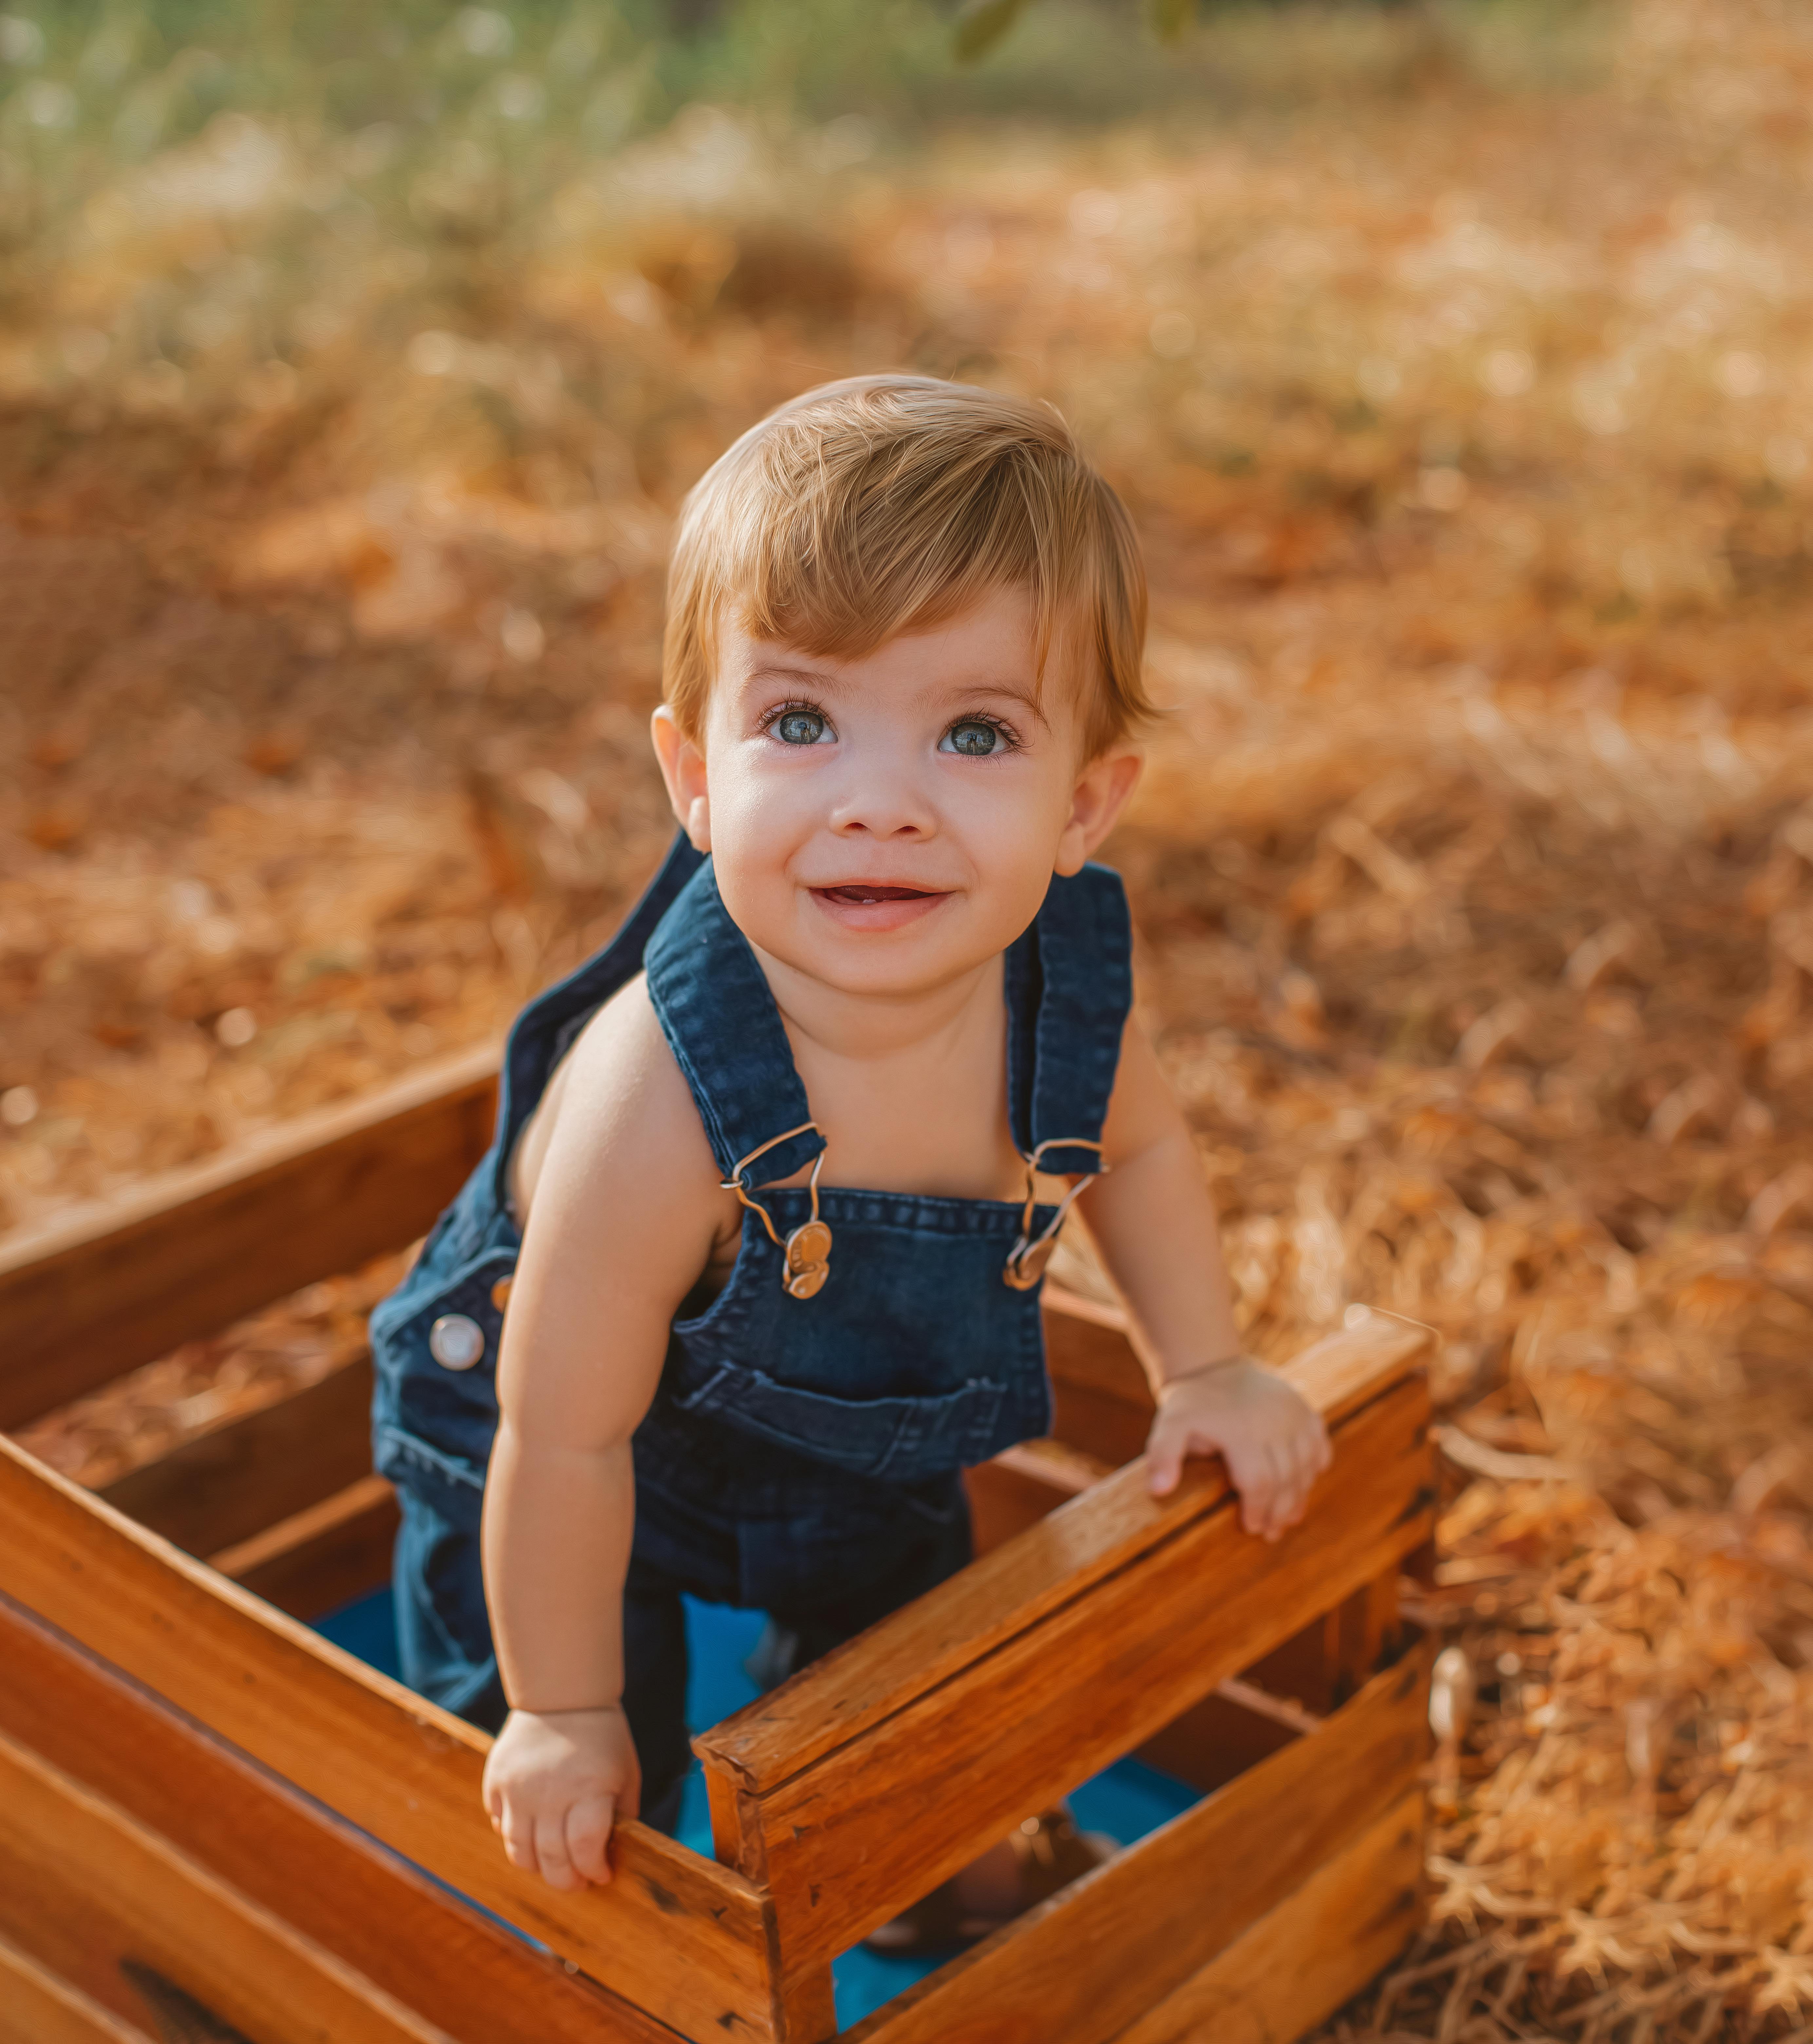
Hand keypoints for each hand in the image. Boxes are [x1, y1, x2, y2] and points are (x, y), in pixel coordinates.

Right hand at [483, 1704, 639, 1889]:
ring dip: (538, 1866)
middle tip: (577, 1882)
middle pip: (551, 1859)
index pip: (586, 1848)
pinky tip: (533, 1831)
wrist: (563, 1694)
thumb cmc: (603, 1737)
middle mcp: (551, 1792)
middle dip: (567, 1881)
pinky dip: (515, 1836)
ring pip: (519, 1851)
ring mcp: (519, 1788)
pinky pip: (500, 1825)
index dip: (594, 1869)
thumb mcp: (626, 1774)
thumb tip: (611, 1854)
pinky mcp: (497, 1780)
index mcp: (589, 1789)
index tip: (601, 1875)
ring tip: (552, 1864)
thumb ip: (622, 1815)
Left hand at [1145, 1359, 1331, 1539]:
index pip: (1259, 1482)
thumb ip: (1162, 1456)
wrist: (1212, 1366)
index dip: (1258, 1510)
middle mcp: (1275, 1422)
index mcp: (1242, 1431)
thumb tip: (1158, 1491)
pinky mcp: (1305, 1410)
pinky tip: (1305, 1484)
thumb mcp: (1169, 1426)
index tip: (1252, 1529)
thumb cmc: (1191, 1405)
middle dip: (1280, 1512)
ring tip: (1288, 1519)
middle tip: (1271, 1533)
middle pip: (1286, 1479)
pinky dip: (1315, 1467)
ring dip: (1300, 1497)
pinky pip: (1319, 1445)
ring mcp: (1294, 1414)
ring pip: (1306, 1467)